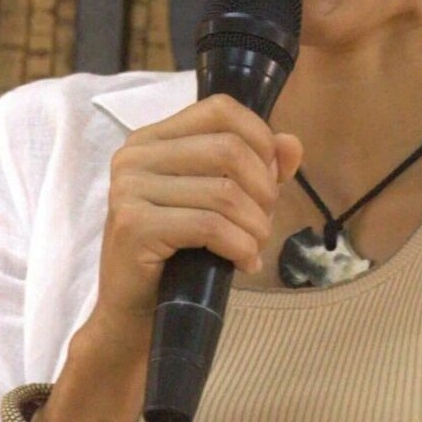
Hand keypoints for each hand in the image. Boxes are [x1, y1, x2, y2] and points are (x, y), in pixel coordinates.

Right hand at [90, 94, 303, 343]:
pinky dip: (240, 246)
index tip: (271, 178)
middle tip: (263, 224)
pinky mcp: (133, 226)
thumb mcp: (222, 204)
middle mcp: (135, 156)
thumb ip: (257, 168)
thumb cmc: (180, 256)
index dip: (260, 138)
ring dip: (255, 226)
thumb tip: (292, 144)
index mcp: (153, 139)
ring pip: (224, 192)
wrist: (135, 313)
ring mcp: (129, 189)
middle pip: (228, 149)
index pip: (220, 109)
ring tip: (253, 248)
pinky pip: (210, 226)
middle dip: (263, 191)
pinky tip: (243, 263)